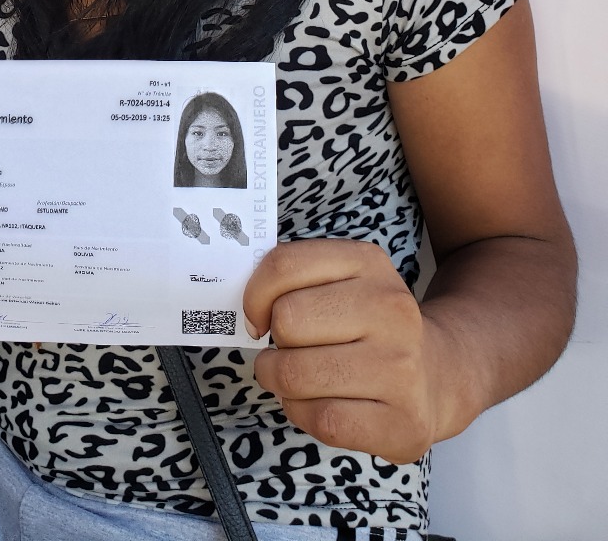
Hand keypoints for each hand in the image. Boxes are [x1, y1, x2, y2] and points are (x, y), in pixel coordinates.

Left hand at [243, 238, 445, 463]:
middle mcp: (390, 309)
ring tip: (299, 378)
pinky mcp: (401, 421)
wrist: (441, 374)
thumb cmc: (371, 326)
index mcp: (368, 263)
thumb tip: (244, 308)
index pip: (284, 265)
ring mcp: (400, 367)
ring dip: (280, 382)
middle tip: (290, 349)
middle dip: (274, 342)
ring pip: (295, 374)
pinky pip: (319, 418)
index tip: (257, 315)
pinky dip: (302, 414)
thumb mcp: (343, 281)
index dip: (254, 295)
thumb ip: (293, 279)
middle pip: (286, 321)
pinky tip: (317, 404)